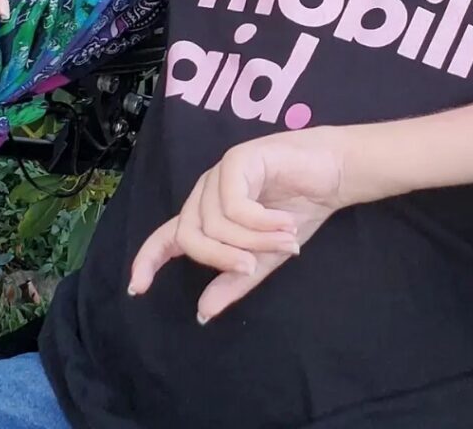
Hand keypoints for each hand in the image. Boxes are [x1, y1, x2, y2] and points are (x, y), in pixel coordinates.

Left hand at [129, 126, 350, 322]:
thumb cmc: (301, 208)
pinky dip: (260, 222)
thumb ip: (236, 279)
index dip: (148, 260)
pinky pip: (234, 205)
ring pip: (215, 223)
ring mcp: (220, 173)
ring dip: (253, 241)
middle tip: (253, 266)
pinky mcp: (237, 159)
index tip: (137, 288)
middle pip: (191, 235)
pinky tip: (286, 223)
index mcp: (209, 213)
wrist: (335, 171)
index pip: (169, 236)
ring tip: (287, 240)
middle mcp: (207, 191)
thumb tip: (204, 312)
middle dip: (221, 258)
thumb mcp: (267, 254)